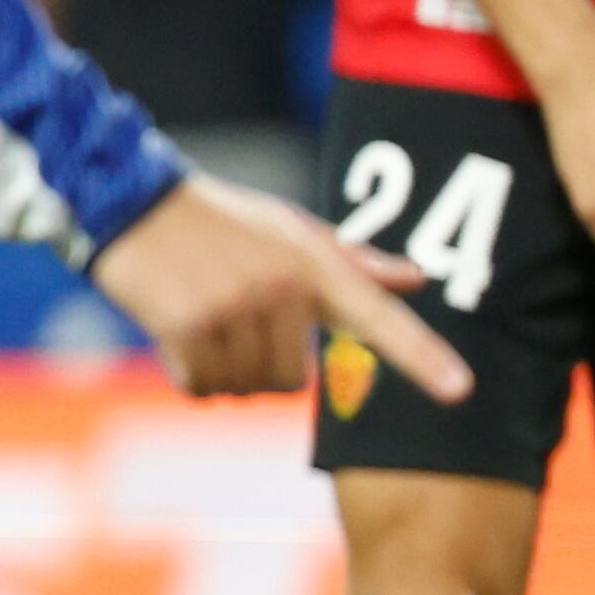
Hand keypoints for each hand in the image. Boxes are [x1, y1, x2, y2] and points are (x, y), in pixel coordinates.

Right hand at [90, 176, 473, 402]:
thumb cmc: (223, 223)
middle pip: (295, 382)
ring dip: (224, 374)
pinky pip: (203, 387)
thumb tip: (416, 278)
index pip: (379, 318)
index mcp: (316, 266)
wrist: (132, 204)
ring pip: (247, 389)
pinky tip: (179, 335)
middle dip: (264, 370)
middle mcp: (283, 288)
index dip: (422, 358)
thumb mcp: (293, 232)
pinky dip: (190, 376)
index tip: (462, 390)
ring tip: (206, 324)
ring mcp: (235, 307)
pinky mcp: (187, 325)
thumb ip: (354, 265)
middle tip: (236, 325)